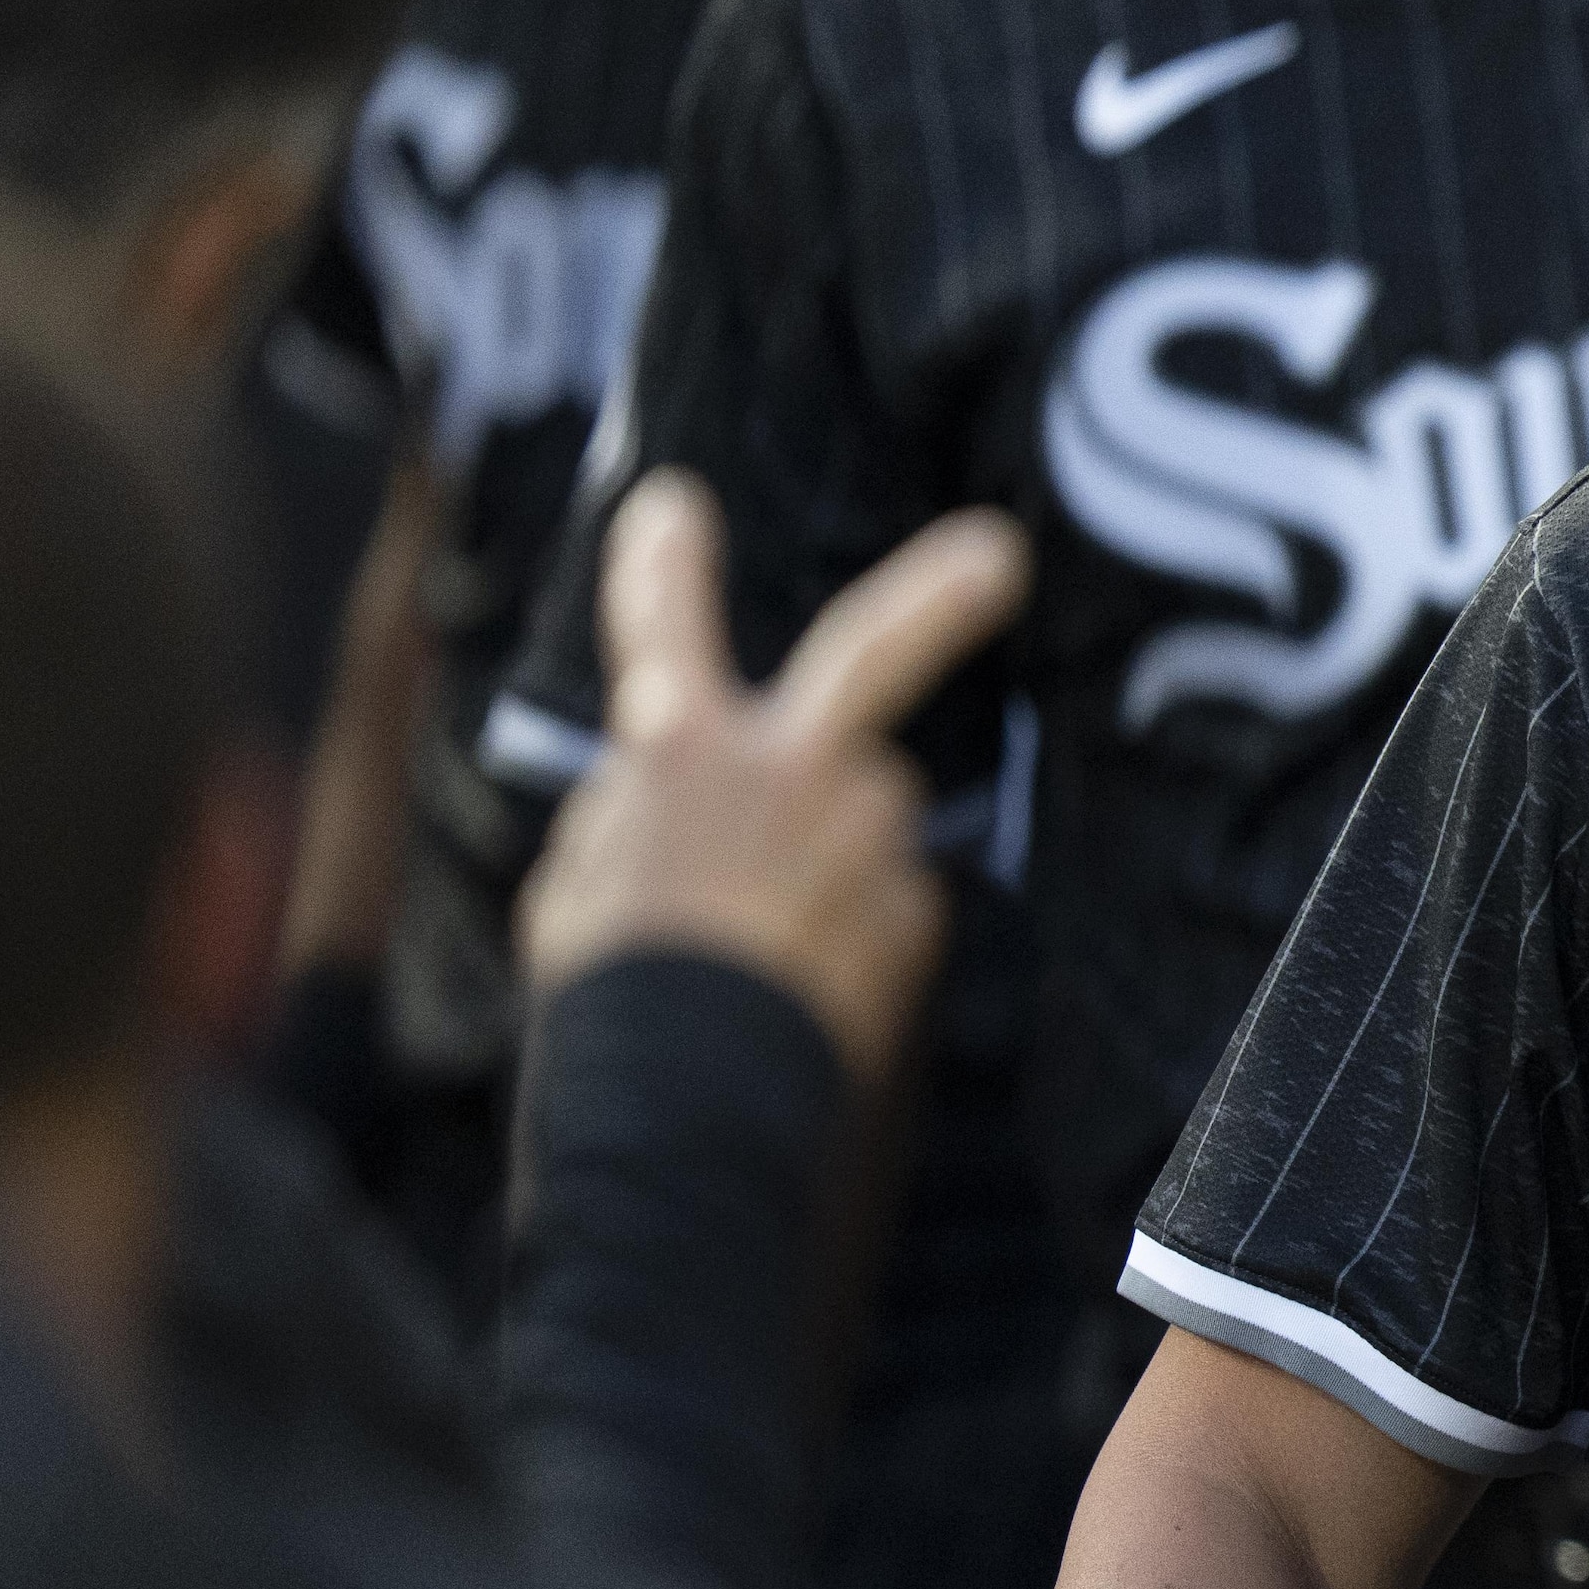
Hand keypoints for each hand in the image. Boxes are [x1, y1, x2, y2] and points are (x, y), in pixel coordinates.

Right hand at [518, 474, 1028, 1082]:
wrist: (685, 1087)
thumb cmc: (616, 990)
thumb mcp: (587, 882)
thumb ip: (643, 812)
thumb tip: (679, 791)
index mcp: (676, 754)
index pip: (661, 630)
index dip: (663, 566)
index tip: (673, 501)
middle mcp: (782, 766)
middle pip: (873, 650)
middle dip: (941, 594)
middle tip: (1001, 552)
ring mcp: (859, 831)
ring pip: (867, 824)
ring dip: (834, 869)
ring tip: (768, 954)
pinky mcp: (911, 905)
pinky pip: (889, 906)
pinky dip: (855, 942)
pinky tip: (807, 992)